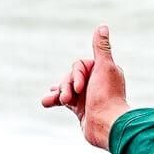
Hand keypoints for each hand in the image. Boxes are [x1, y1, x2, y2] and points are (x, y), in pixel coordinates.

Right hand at [41, 24, 130, 149]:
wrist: (107, 126)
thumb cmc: (107, 96)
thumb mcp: (104, 68)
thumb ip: (101, 48)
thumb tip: (102, 26)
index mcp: (103, 72)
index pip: (80, 65)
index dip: (76, 75)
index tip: (80, 88)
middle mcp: (96, 83)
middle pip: (71, 76)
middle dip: (66, 86)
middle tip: (69, 98)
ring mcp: (87, 96)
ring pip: (65, 87)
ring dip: (59, 92)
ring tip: (51, 101)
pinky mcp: (80, 109)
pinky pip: (63, 100)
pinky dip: (54, 100)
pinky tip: (46, 102)